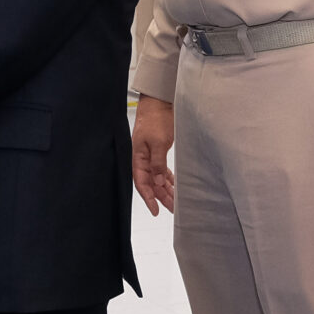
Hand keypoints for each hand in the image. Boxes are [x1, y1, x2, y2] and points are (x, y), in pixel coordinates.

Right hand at [131, 97, 175, 214]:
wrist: (158, 103)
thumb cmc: (155, 119)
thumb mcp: (159, 142)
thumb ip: (158, 163)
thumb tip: (159, 182)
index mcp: (138, 158)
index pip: (142, 183)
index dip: (148, 198)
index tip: (156, 210)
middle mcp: (142, 159)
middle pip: (150, 183)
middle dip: (161, 197)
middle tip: (172, 208)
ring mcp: (149, 155)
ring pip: (157, 178)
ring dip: (165, 189)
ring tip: (175, 201)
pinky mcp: (157, 151)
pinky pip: (161, 170)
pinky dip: (167, 179)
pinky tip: (173, 185)